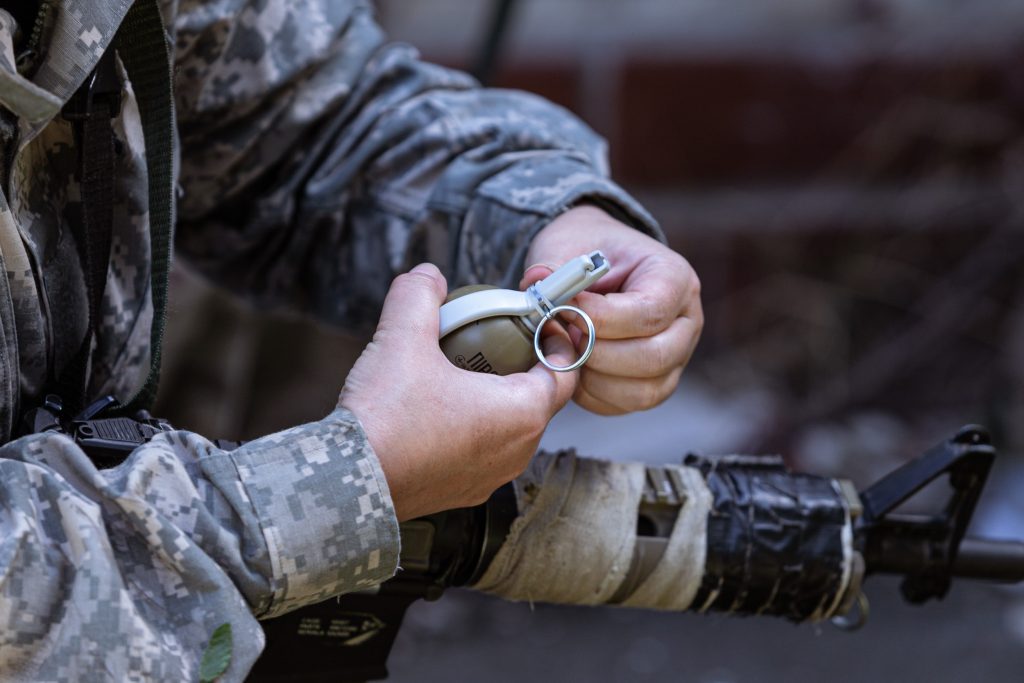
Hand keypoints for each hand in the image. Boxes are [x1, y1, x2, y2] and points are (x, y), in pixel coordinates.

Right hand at [339, 264, 578, 520]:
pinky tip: (440, 408)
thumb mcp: (402, 337)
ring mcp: (490, 477)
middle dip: (525, 365)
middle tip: (499, 337)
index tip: (540, 322)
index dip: (558, 340)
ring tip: (465, 370)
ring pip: (511, 427)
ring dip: (498, 397)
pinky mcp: (463, 491)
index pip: (565, 373)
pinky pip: (484, 451)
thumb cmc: (385, 420)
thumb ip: (419, 296)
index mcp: (521, 413)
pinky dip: (474, 426)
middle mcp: (516, 451)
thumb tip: (428, 277)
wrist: (347, 483)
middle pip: (540, 399)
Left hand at [522, 206, 702, 414]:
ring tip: (566, 350)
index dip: (601, 319)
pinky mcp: (655, 384)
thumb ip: (556, 270)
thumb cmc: (588, 254)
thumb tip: (537, 283)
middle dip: (597, 352)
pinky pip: (625, 405)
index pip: (649, 312)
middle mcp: (685, 323)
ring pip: (643, 391)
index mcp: (674, 279)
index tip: (565, 310)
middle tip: (564, 334)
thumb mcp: (570, 244)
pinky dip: (591, 393)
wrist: (596, 268)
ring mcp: (675, 358)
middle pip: (653, 357)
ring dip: (594, 377)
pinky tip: (572, 367)